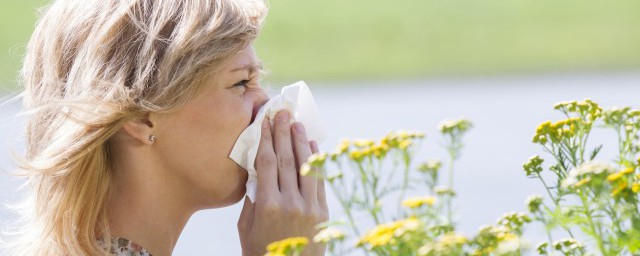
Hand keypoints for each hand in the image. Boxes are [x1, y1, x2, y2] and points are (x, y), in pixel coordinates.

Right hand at [238, 110, 328, 255]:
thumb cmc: (260, 251)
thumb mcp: (246, 225)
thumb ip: (253, 196)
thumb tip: (258, 168)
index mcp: (267, 205)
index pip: (266, 162)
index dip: (265, 138)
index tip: (265, 121)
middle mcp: (290, 203)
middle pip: (286, 159)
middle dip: (283, 133)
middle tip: (282, 112)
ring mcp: (309, 207)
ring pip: (305, 166)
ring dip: (301, 142)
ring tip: (297, 123)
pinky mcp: (323, 213)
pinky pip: (319, 181)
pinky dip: (317, 161)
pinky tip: (313, 146)